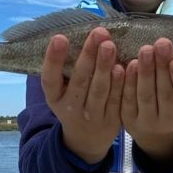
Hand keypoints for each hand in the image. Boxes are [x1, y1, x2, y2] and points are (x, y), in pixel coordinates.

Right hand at [41, 27, 123, 164]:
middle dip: (89, 55)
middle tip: (98, 33)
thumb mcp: (61, 91)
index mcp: (54, 97)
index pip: (50, 78)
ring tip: (110, 45)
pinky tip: (123, 67)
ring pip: (99, 89)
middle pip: (80, 80)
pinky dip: (120, 84)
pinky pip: (116, 100)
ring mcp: (91, 116)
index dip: (54, 59)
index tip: (59, 37)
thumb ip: (66, 69)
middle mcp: (70, 107)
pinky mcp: (111, 121)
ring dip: (104, 66)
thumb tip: (75, 32)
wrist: (86, 140)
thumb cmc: (74, 102)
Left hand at [121, 38, 172, 164]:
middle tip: (161, 45)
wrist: (153, 126)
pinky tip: (129, 65)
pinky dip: (129, 82)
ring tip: (145, 50)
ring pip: (146, 96)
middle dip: (162, 67)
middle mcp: (169, 122)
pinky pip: (128, 100)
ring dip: (145, 72)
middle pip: (165, 94)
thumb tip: (171, 48)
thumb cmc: (171, 99)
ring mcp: (147, 123)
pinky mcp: (129, 120)